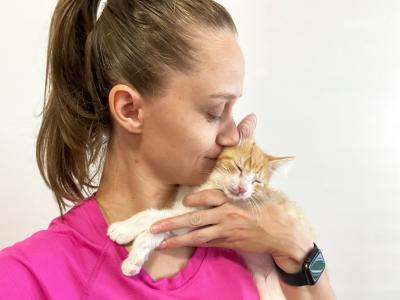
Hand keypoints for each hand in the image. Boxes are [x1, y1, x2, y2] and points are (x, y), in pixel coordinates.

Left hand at [150, 189, 314, 273]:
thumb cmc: (272, 209)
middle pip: (196, 220)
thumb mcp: (259, 190)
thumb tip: (229, 179)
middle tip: (155, 227)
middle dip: (173, 223)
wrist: (285, 233)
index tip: (184, 202)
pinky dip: (196, 244)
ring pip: (199, 236)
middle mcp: (227, 216)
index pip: (208, 197)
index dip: (194, 199)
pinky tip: (184, 245)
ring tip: (163, 242)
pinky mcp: (230, 243)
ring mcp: (228, 232)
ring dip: (179, 240)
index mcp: (234, 200)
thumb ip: (240, 186)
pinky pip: (210, 244)